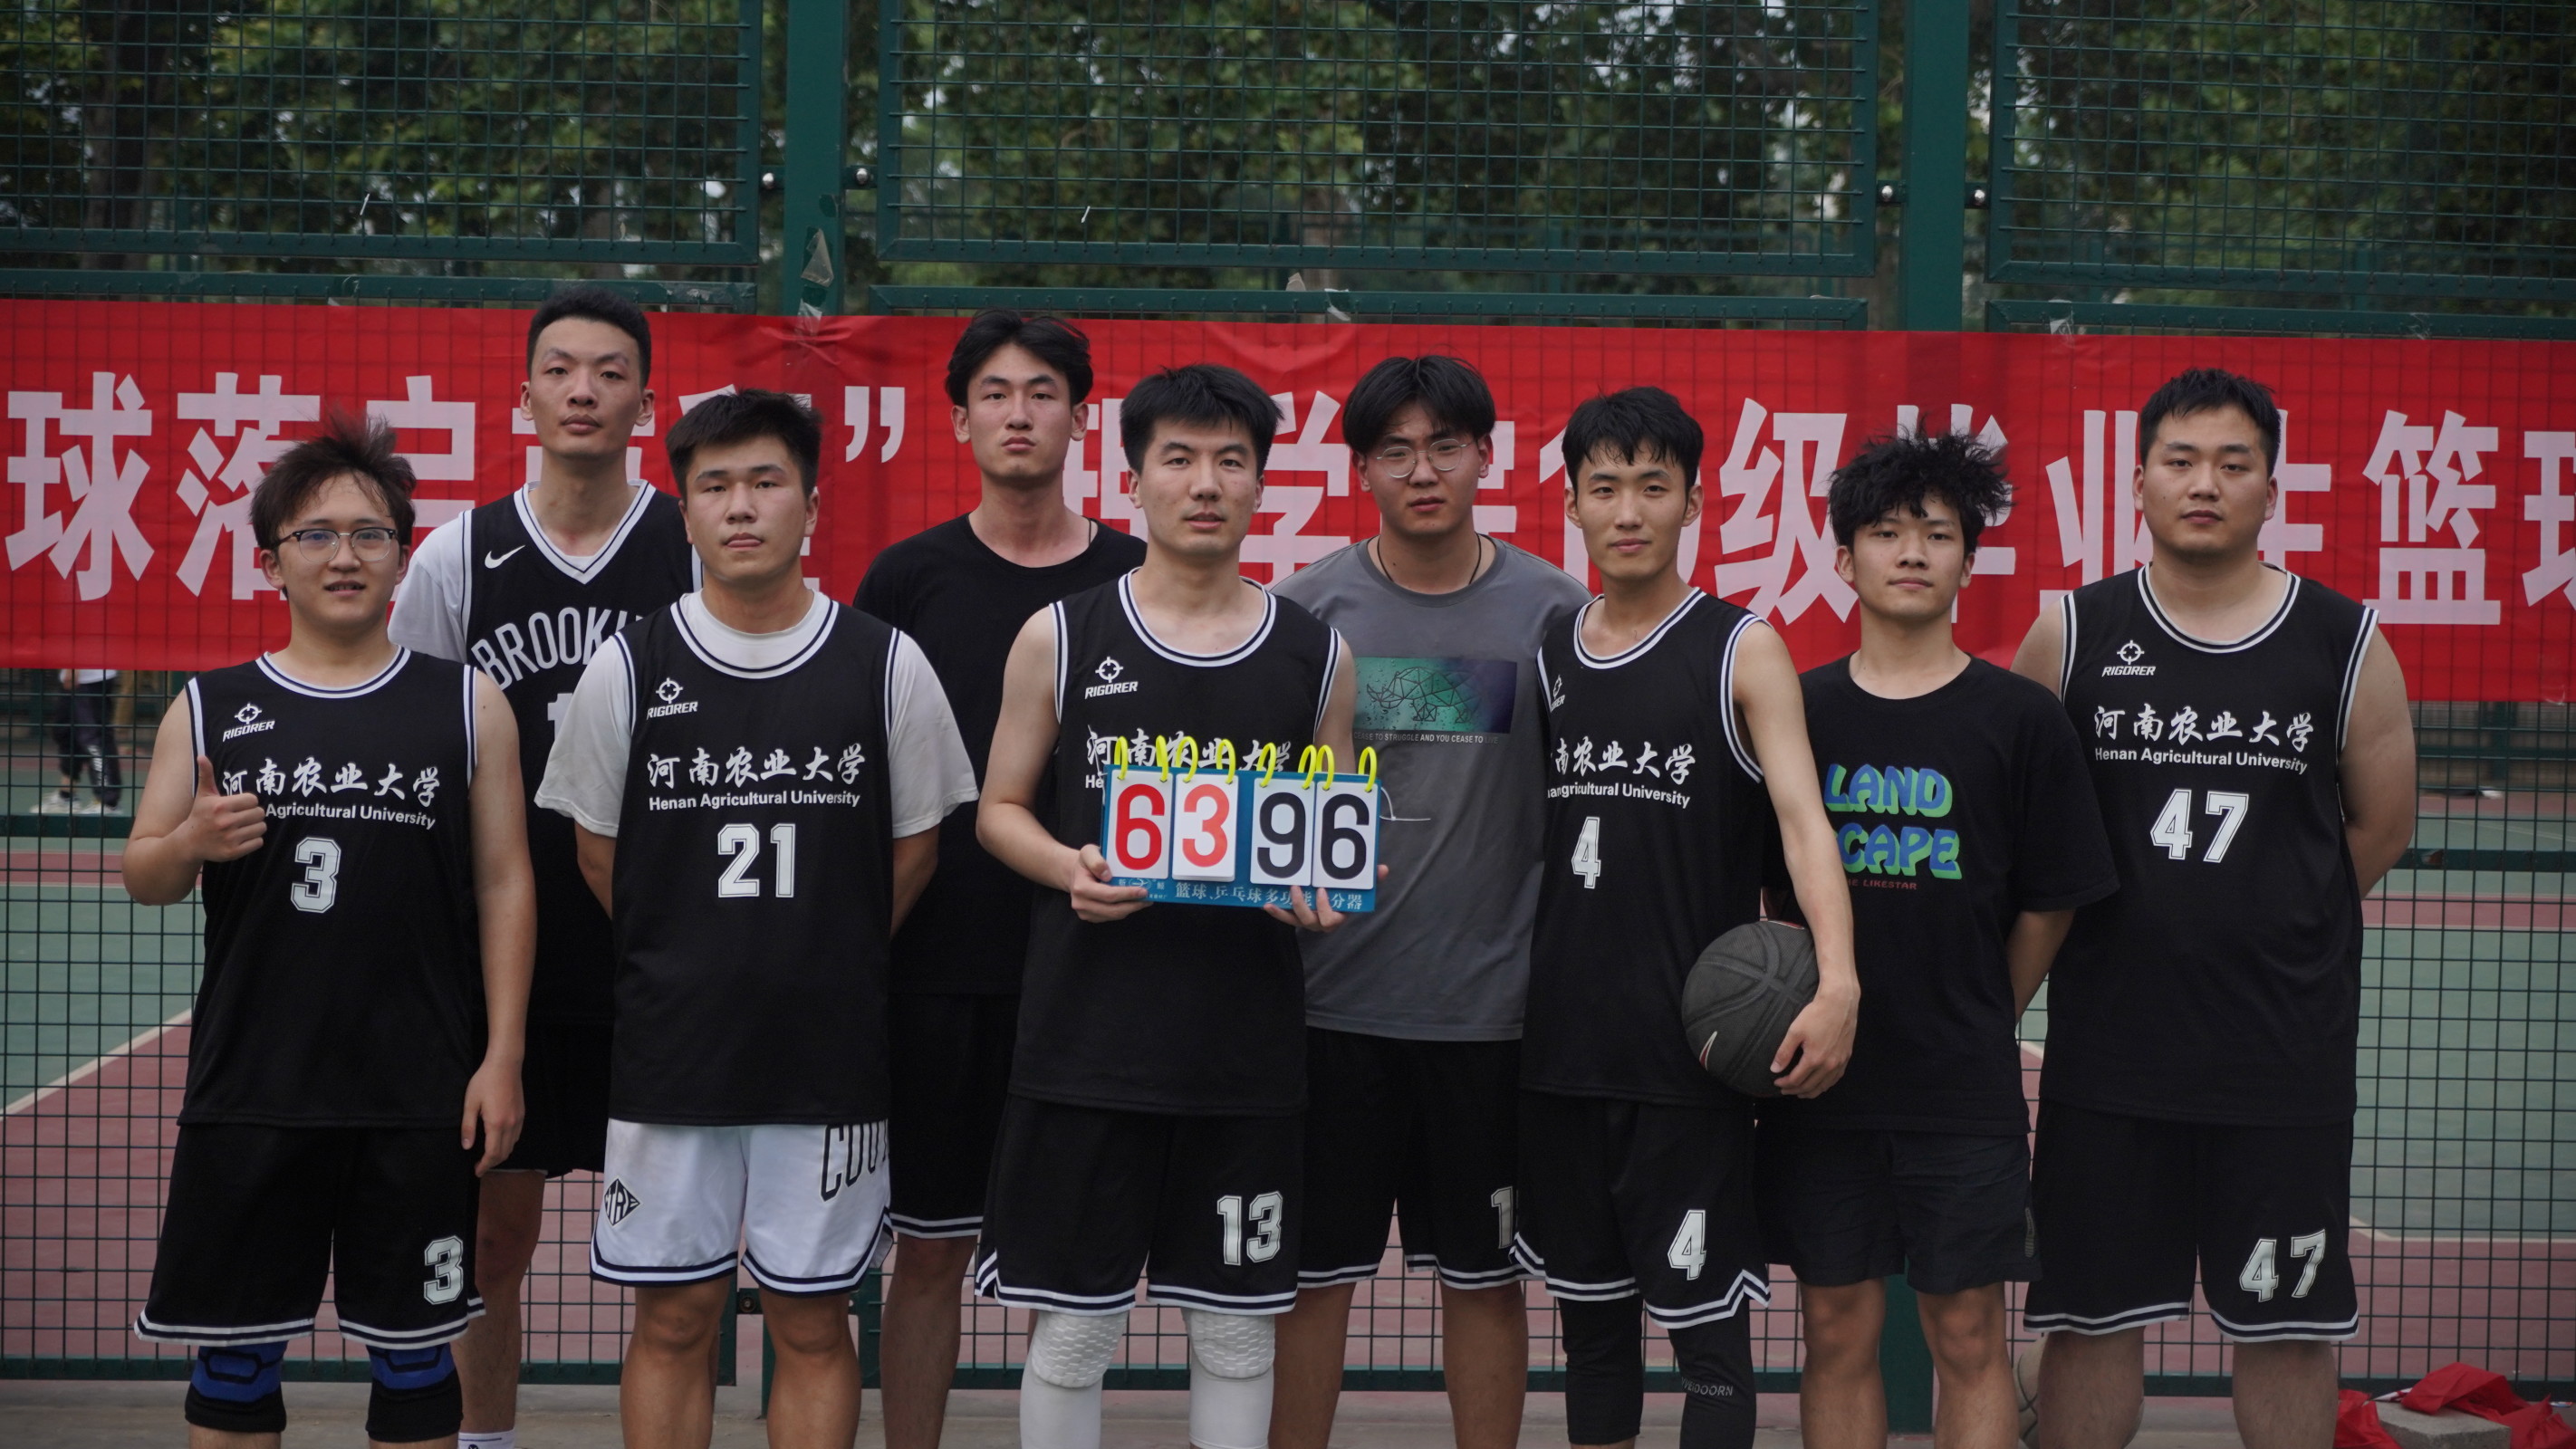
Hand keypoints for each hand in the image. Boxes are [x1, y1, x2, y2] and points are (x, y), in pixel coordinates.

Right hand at [181, 756, 266, 862]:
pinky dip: (254, 840)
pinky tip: (242, 838)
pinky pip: (258, 842)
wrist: (189, 842)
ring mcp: (229, 838)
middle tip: (243, 817)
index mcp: (220, 806)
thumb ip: (206, 775)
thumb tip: (202, 756)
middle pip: (259, 813)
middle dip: (253, 814)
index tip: (240, 805)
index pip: (253, 800)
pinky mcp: (233, 852)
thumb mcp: (203, 795)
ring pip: (261, 828)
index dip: (249, 802)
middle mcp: (225, 822)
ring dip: (255, 827)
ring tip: (243, 827)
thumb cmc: (200, 815)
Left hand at [462, 1056, 524, 1174]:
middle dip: (492, 1163)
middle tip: (479, 1167)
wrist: (505, 1065)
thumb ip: (468, 1126)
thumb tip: (467, 1147)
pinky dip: (508, 1145)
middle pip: (504, 1153)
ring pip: (512, 1146)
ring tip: (488, 1156)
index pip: (492, 1153)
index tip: (476, 1171)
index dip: (484, 1165)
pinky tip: (499, 1141)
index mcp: (496, 1124)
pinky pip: (516, 1136)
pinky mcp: (522, 1114)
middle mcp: (510, 1125)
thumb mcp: (470, 1103)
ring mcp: (518, 1120)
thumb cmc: (484, 1081)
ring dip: (500, 1155)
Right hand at [1067, 844, 1150, 922]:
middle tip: (1148, 898)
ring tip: (1144, 900)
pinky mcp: (1091, 917)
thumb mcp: (1088, 852)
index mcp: (1081, 887)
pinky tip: (1133, 902)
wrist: (1074, 874)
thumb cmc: (1085, 862)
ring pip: (1114, 915)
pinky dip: (1124, 910)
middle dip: (1134, 905)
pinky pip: (1111, 917)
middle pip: (1113, 910)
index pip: (1108, 895)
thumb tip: (1107, 875)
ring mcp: (1085, 913)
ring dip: (1131, 909)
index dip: (1127, 894)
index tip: (1143, 891)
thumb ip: (1096, 861)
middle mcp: (1081, 904)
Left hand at [1262, 863, 1383, 932]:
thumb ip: (1371, 880)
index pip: (1331, 920)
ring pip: (1294, 920)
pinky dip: (1275, 912)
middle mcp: (1320, 923)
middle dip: (1301, 905)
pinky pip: (1284, 917)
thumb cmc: (1348, 894)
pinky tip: (1264, 904)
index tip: (1322, 891)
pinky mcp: (1295, 916)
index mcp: (1337, 917)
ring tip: (1272, 902)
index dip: (1325, 908)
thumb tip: (1383, 869)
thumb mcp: (1360, 888)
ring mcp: (1307, 920)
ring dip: (1283, 911)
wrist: (1336, 901)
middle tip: (1295, 887)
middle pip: (1309, 921)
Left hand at [1771, 985, 1856, 1097]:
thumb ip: (1784, 1052)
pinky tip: (1820, 1084)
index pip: (1796, 1080)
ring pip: (1824, 1085)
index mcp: (1814, 1059)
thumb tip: (1775, 1069)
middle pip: (1810, 1086)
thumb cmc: (1816, 1014)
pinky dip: (1825, 1085)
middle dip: (1795, 1090)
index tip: (1776, 1083)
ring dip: (1811, 1091)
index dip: (1785, 1084)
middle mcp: (1829, 1065)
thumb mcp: (1795, 1031)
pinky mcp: (1846, 1057)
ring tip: (1800, 1092)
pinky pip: (1835, 1078)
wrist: (1840, 1003)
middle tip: (1784, 1090)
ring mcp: (1840, 1062)